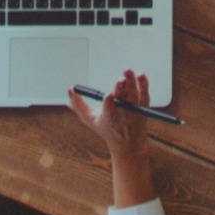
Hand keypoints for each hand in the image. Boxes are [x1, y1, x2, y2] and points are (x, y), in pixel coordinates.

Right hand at [69, 70, 156, 208]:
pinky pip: (144, 94)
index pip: (109, 110)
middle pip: (123, 100)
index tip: (108, 95)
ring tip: (128, 71)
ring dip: (132, 82)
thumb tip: (70, 88)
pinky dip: (143, 84)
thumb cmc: (106, 128)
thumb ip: (78, 104)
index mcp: (109, 119)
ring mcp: (135, 110)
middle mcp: (123, 115)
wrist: (129, 143)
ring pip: (134, 95)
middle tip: (120, 79)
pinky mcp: (143, 106)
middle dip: (121, 90)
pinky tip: (140, 75)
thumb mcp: (89, 119)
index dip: (109, 103)